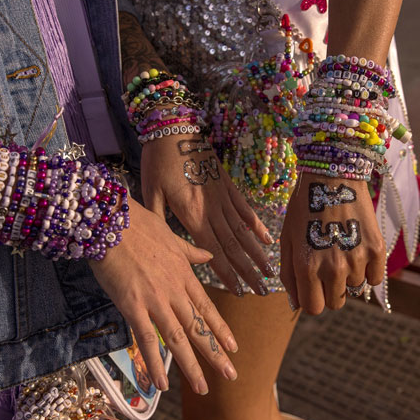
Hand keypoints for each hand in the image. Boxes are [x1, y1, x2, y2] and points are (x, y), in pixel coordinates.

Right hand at [89, 200, 238, 394]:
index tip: (234, 347)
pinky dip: (154, 363)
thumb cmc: (137, 224)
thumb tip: (208, 255)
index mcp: (184, 274)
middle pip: (198, 328)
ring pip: (178, 339)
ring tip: (203, 388)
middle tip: (231, 374)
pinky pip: (147, 340)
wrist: (112, 221)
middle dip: (216, 353)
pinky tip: (160, 384)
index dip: (221, 329)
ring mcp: (155, 300)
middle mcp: (174, 290)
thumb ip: (190, 251)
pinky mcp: (133, 305)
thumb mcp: (171, 235)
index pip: (207, 308)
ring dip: (192, 366)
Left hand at [140, 135, 273, 295]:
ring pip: (243, 232)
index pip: (213, 252)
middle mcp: (212, 210)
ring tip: (269, 272)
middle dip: (248, 271)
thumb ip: (160, 222)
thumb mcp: (150, 193)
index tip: (239, 291)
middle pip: (233, 247)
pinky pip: (245, 209)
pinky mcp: (228, 185)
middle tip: (261, 291)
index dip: (227, 274)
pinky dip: (257, 225)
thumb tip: (164, 249)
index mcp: (192, 215)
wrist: (174, 128)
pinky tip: (267, 240)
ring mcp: (223, 197)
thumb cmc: (158, 161)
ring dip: (256, 254)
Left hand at [279, 174, 385, 313]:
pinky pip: (374, 279)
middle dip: (329, 291)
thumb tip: (296, 303)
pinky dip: (368, 270)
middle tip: (327, 267)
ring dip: (347, 276)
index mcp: (306, 267)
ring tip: (340, 248)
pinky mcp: (376, 250)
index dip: (312, 299)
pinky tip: (357, 249)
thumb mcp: (286, 240)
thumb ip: (289, 275)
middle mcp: (332, 268)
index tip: (312, 287)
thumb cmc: (303, 208)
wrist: (332, 176)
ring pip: (353, 288)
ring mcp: (357, 259)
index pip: (313, 308)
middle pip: (335, 303)